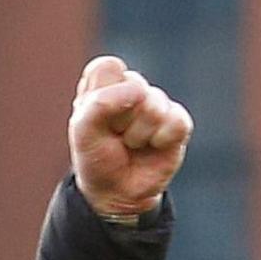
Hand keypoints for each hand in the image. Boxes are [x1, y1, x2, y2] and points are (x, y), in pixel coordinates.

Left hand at [69, 56, 191, 218]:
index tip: (96, 118)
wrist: (116, 192)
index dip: (101, 95)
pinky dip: (161, 140)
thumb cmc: (96, 157)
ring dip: (138, 134)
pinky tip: (153, 147)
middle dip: (119, 118)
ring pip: (154, 106)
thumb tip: (140, 91)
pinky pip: (176, 122)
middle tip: (114, 135)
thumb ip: (101, 103)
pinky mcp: (178, 121)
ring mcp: (157, 103)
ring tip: (132, 144)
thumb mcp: (82, 131)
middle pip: (135, 85)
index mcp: (104, 82)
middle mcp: (132, 87)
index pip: (108, 67)